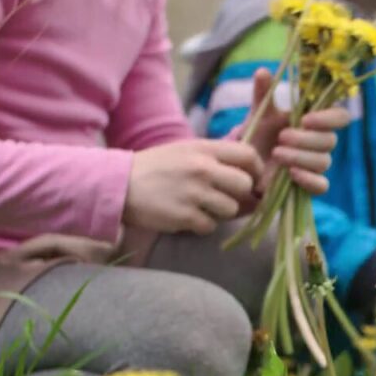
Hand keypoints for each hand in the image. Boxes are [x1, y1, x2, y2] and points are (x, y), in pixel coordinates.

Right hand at [124, 139, 261, 234]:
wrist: (119, 184)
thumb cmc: (157, 168)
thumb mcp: (187, 151)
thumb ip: (217, 160)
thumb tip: (253, 181)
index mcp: (204, 148)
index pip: (248, 154)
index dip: (256, 170)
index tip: (252, 180)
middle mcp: (202, 168)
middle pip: (245, 185)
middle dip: (240, 195)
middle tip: (224, 198)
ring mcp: (194, 192)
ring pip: (231, 209)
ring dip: (220, 212)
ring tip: (201, 207)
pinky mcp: (184, 216)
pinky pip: (211, 226)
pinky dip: (202, 225)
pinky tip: (188, 217)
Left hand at [240, 68, 351, 196]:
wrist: (249, 164)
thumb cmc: (261, 134)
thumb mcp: (260, 113)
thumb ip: (264, 94)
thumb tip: (263, 71)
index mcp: (316, 121)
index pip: (340, 117)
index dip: (329, 118)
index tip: (305, 119)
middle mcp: (321, 143)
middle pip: (330, 141)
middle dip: (305, 139)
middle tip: (281, 137)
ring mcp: (317, 165)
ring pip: (324, 162)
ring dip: (300, 157)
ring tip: (276, 153)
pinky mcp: (310, 185)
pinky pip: (322, 186)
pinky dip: (308, 180)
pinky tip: (291, 174)